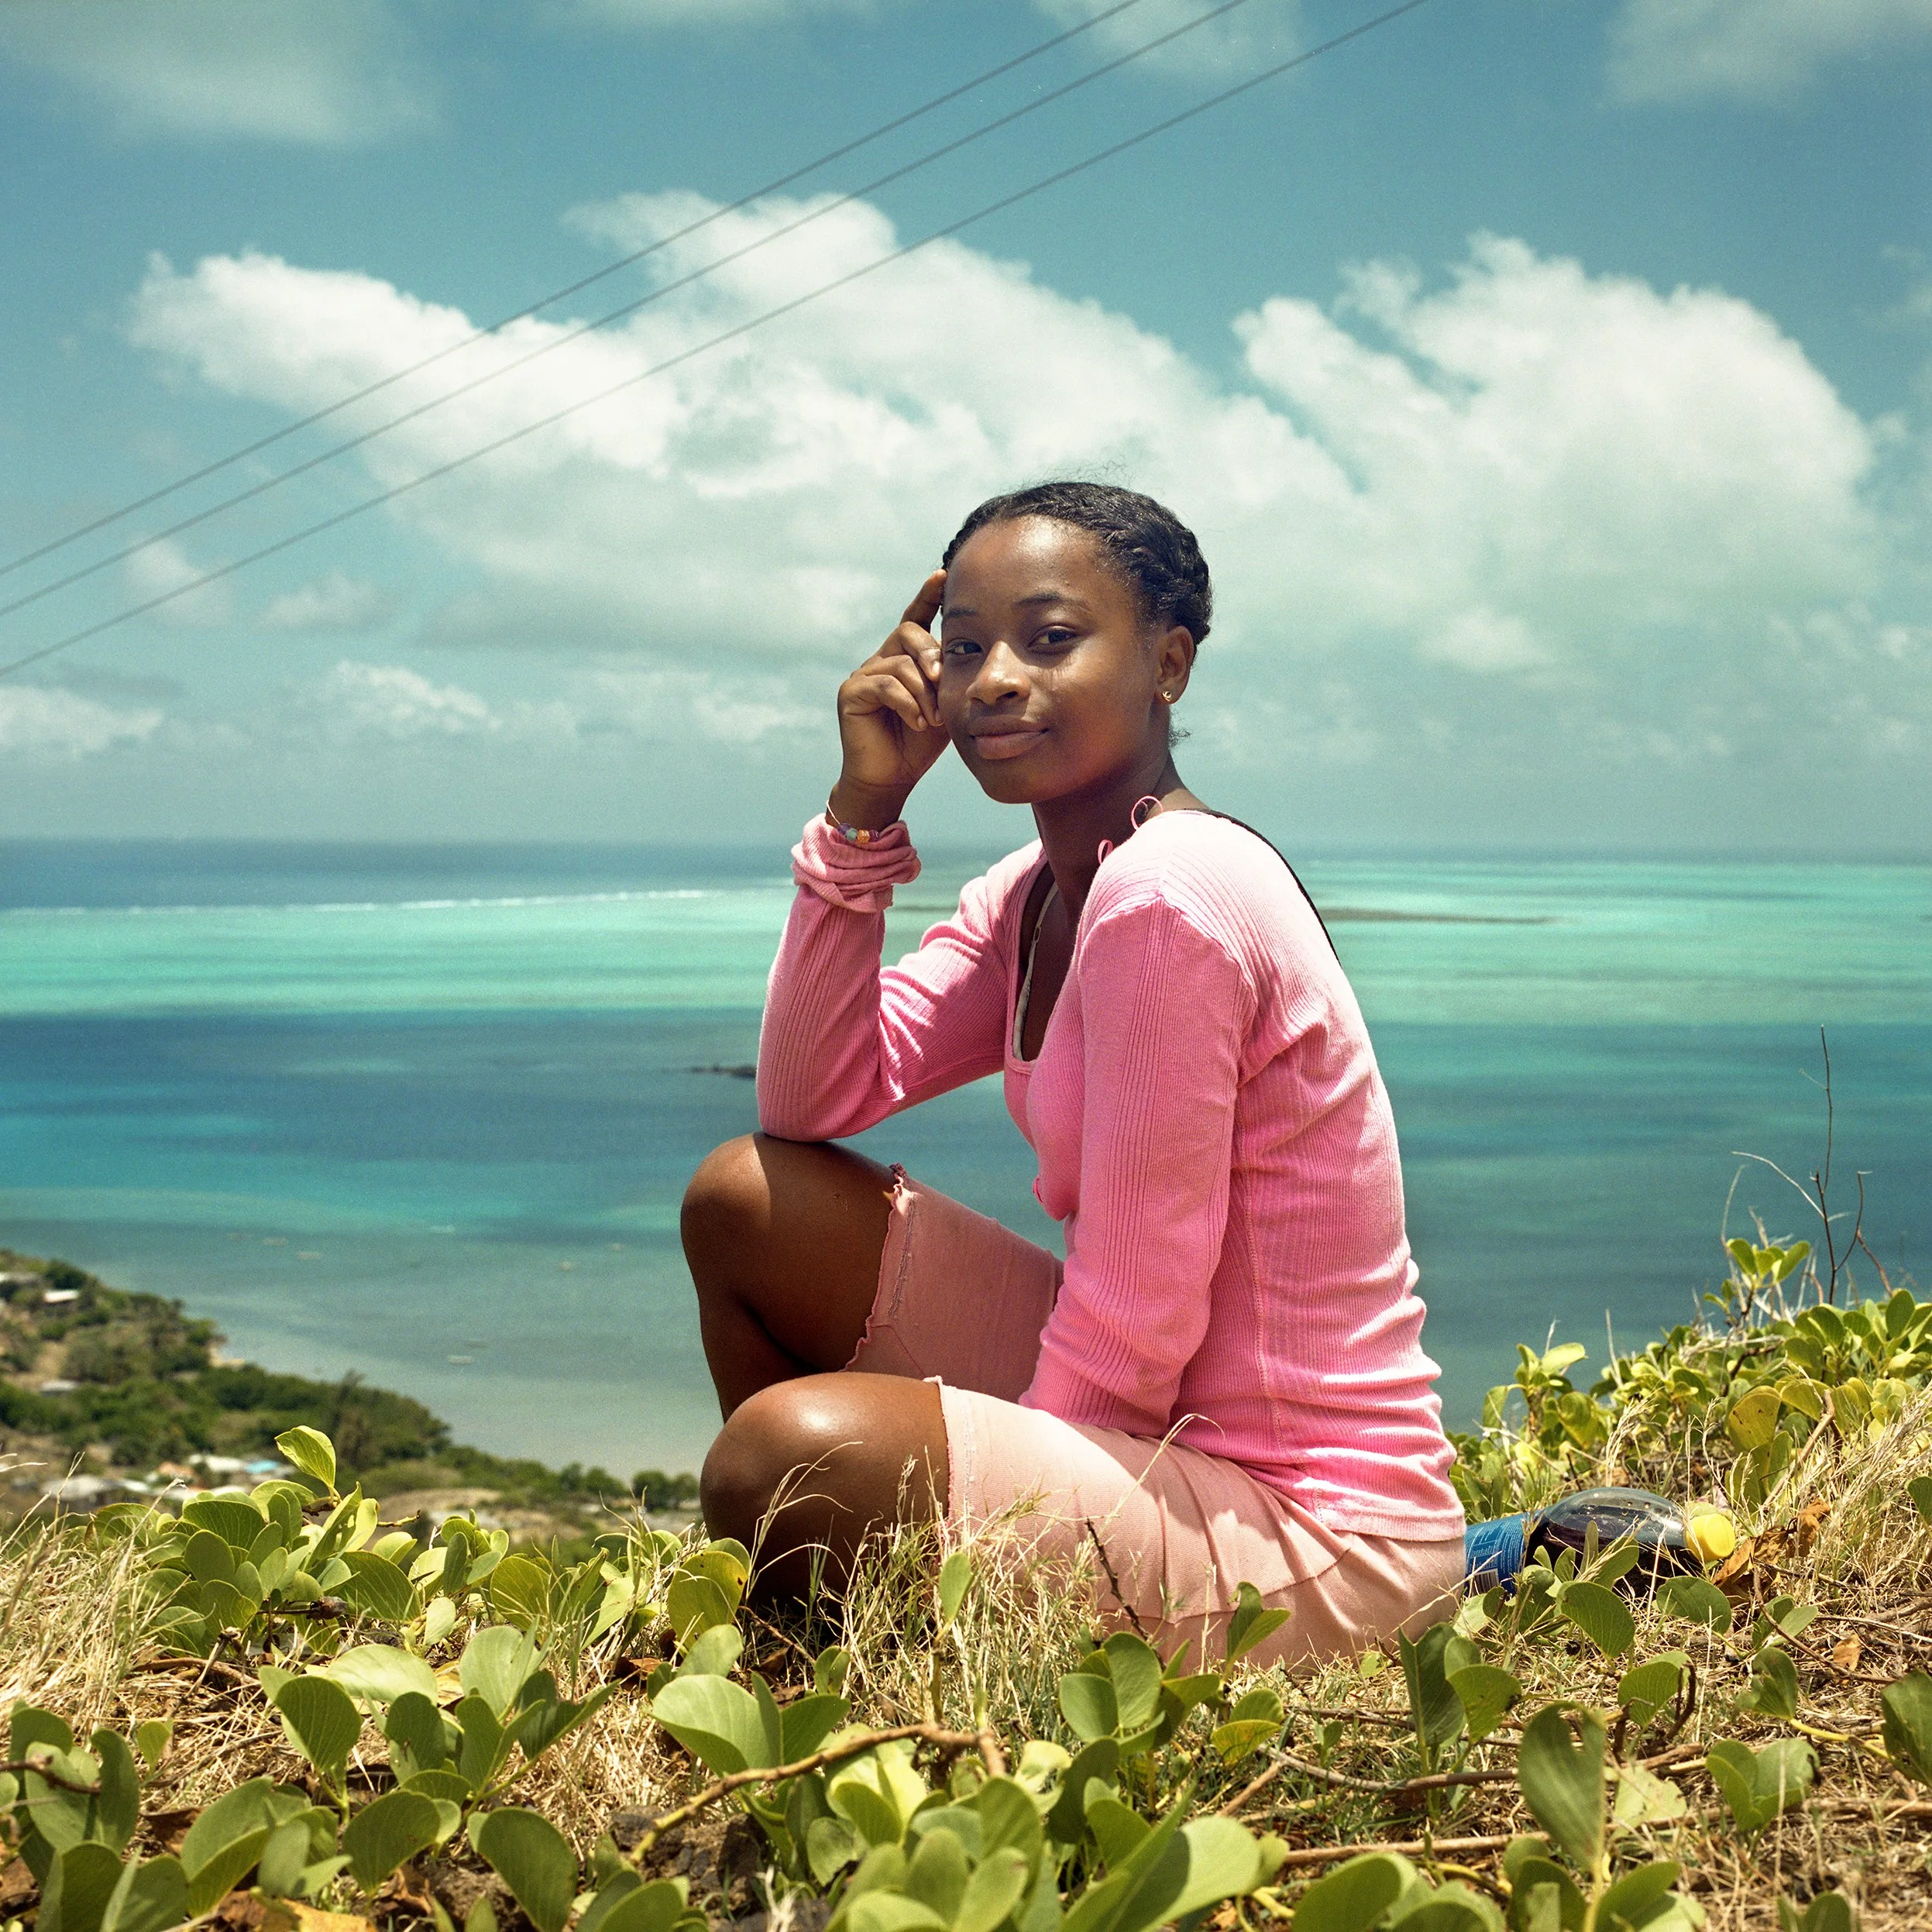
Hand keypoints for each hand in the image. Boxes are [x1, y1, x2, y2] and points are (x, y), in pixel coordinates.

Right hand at [830, 570, 947, 827]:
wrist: (892, 778)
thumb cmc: (920, 743)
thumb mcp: (945, 705)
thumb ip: (949, 678)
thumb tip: (966, 653)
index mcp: (904, 657)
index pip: (915, 618)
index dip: (927, 596)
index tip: (942, 574)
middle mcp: (881, 659)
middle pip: (908, 633)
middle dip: (932, 656)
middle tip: (944, 682)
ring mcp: (862, 673)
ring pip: (900, 664)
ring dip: (924, 692)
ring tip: (933, 719)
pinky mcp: (851, 692)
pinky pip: (885, 685)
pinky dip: (907, 704)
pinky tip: (918, 722)